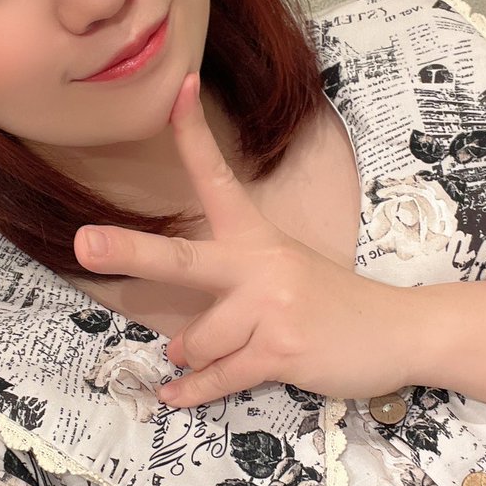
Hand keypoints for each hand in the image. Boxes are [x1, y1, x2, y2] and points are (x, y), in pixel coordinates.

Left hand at [73, 72, 419, 406]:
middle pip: (183, 259)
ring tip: (202, 358)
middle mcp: (261, 264)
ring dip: (193, 356)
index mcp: (258, 236)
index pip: (218, 178)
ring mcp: (272, 306)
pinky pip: (221, 375)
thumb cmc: (331, 303)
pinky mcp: (281, 349)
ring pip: (199, 340)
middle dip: (131, 253)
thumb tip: (176, 341)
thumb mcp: (285, 271)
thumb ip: (231, 292)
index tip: (178, 90)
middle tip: (86, 244)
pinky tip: (176, 395)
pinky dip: (195, 391)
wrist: (399, 331)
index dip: (194, 134)